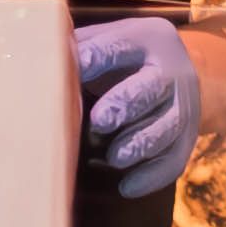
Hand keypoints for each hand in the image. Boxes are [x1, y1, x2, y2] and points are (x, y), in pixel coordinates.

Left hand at [73, 15, 200, 190]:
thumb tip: (38, 60)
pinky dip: (151, 176)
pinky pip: (174, 160)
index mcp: (146, 40)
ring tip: (114, 157)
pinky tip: (126, 187)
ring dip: (140, 143)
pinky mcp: (187, 138)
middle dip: (125, 104)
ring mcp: (183, 106)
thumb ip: (79, 47)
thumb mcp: (110, 40)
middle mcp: (171, 71)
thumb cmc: (126, 59)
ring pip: (167, 127)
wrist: (180, 74)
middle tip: (100, 121)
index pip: (121, 46)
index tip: (76, 68)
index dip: (98, 57)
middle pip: (151, 87)